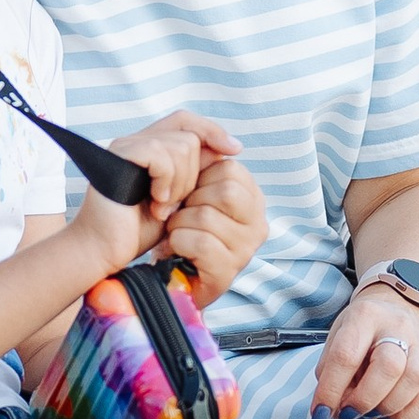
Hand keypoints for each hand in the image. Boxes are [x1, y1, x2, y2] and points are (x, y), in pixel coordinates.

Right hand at [75, 110, 229, 282]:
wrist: (105, 250)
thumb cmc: (137, 230)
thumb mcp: (177, 199)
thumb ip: (194, 174)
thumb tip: (223, 150)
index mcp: (149, 148)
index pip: (186, 121)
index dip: (212, 131)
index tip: (235, 150)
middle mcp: (136, 141)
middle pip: (189, 136)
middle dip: (192, 175)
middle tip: (173, 204)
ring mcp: (125, 146)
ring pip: (180, 145)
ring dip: (180, 183)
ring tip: (162, 207)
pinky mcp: (119, 155)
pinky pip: (159, 154)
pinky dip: (166, 180)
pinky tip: (156, 202)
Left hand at [159, 148, 266, 300]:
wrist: (160, 273)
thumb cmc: (176, 224)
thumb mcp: (190, 183)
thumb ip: (207, 152)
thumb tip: (232, 145)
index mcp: (252, 199)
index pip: (230, 168)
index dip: (199, 178)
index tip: (188, 195)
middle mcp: (257, 225)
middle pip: (226, 190)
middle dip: (191, 200)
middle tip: (180, 215)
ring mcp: (245, 251)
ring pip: (207, 216)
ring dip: (179, 223)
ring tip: (177, 234)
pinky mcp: (227, 274)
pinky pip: (200, 242)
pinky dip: (177, 242)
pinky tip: (176, 250)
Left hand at [312, 284, 418, 418]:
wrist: (400, 310)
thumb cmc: (360, 332)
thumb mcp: (337, 340)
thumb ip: (331, 374)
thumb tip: (339, 413)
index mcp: (365, 316)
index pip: (346, 356)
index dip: (330, 391)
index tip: (319, 414)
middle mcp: (397, 327)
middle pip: (389, 367)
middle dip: (363, 400)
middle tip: (348, 413)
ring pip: (412, 383)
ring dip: (384, 409)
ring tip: (368, 412)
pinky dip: (403, 417)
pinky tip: (387, 413)